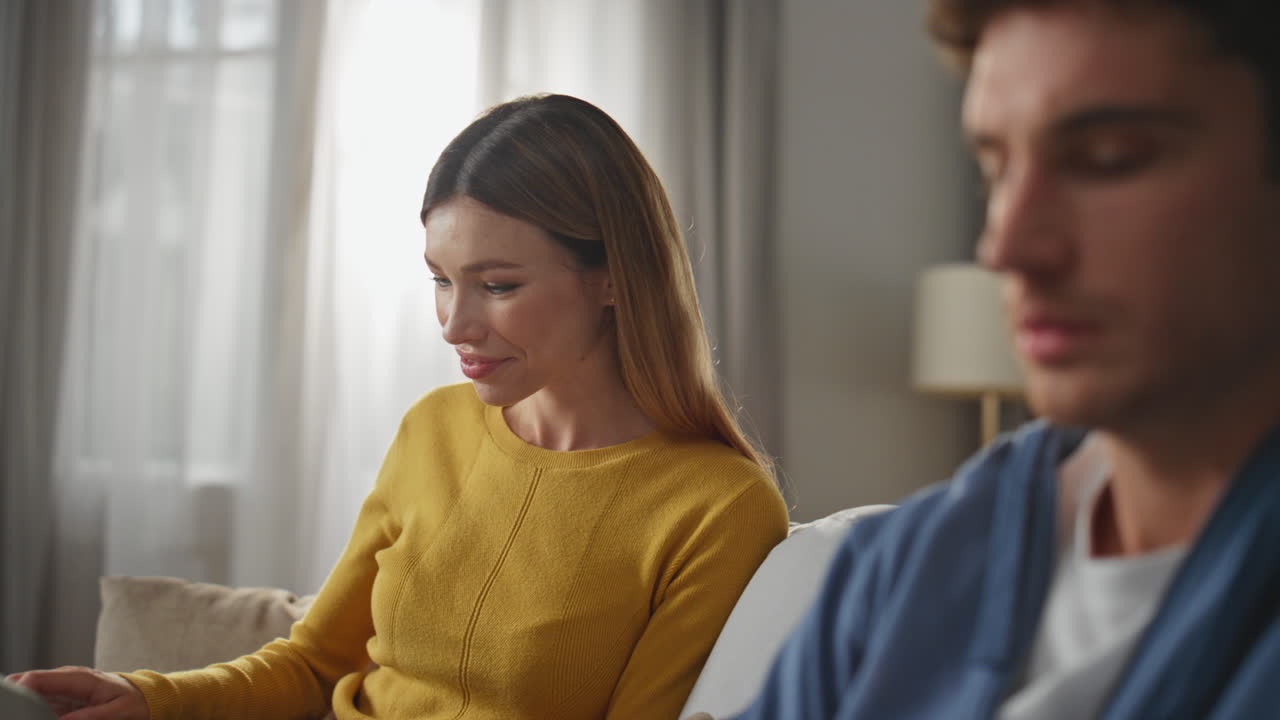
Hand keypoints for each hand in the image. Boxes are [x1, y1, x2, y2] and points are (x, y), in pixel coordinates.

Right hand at [6, 667, 147, 719]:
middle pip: (28, 683)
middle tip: (15, 714)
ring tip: (24, 715)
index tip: (14, 708)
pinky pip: (40, 701)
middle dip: (18, 698)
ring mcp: (63, 687)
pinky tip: (34, 715)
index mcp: (79, 678)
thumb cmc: (134, 702)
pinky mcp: (63, 696)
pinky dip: (33, 709)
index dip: (19, 691)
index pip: (38, 678)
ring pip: (31, 692)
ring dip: (25, 704)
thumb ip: (92, 717)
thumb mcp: (119, 712)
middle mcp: (67, 679)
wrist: (143, 695)